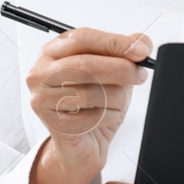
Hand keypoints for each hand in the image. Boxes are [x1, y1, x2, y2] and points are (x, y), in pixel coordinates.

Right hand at [25, 27, 152, 173]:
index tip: (140, 50)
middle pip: (85, 65)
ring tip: (119, 102)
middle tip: (139, 74)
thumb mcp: (112, 75)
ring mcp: (42, 98)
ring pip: (90, 92)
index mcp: (53, 52)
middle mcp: (42, 73)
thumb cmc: (94, 106)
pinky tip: (106, 117)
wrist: (81, 145)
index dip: (114, 43)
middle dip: (120, 69)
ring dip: (116, 98)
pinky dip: (108, 117)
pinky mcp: (52, 123)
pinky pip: (90, 117)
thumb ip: (124, 53)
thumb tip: (142, 41)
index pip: (83, 38)